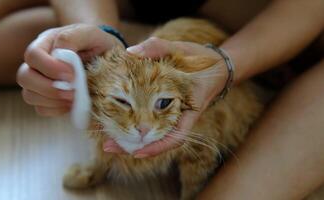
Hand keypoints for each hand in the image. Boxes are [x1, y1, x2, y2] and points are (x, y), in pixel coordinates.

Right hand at [17, 24, 123, 115]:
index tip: (72, 75)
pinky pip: (41, 109)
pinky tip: (71, 105)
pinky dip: (55, 110)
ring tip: (73, 98)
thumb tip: (58, 53)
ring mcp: (40, 81)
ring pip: (29, 95)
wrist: (106, 57)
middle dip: (48, 88)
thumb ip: (72, 37)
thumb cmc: (96, 43)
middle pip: (24, 77)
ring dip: (52, 101)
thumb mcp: (90, 34)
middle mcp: (38, 63)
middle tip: (72, 92)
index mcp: (46, 43)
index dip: (49, 68)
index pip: (33, 55)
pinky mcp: (47, 98)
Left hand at [103, 37, 228, 157]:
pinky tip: (119, 126)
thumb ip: (158, 48)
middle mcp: (181, 117)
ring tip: (108, 142)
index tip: (137, 153)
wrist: (217, 66)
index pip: (176, 136)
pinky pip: (154, 124)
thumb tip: (130, 52)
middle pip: (160, 140)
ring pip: (155, 135)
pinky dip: (138, 126)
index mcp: (190, 110)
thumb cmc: (202, 61)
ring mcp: (173, 116)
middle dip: (135, 146)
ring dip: (133, 140)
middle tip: (109, 147)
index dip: (157, 146)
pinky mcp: (167, 111)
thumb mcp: (183, 50)